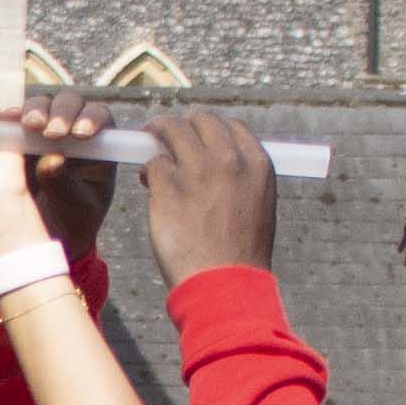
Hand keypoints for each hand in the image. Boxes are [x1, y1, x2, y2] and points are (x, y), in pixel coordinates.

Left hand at [134, 108, 279, 284]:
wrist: (223, 283)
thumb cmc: (239, 255)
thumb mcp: (258, 208)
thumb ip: (241, 179)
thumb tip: (220, 164)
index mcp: (257, 164)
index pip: (231, 126)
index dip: (209, 129)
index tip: (197, 138)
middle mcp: (228, 160)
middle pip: (200, 121)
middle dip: (182, 125)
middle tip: (165, 134)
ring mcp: (197, 170)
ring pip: (171, 131)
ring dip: (158, 134)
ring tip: (150, 145)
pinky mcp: (167, 186)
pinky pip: (152, 162)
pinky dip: (148, 168)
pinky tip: (147, 181)